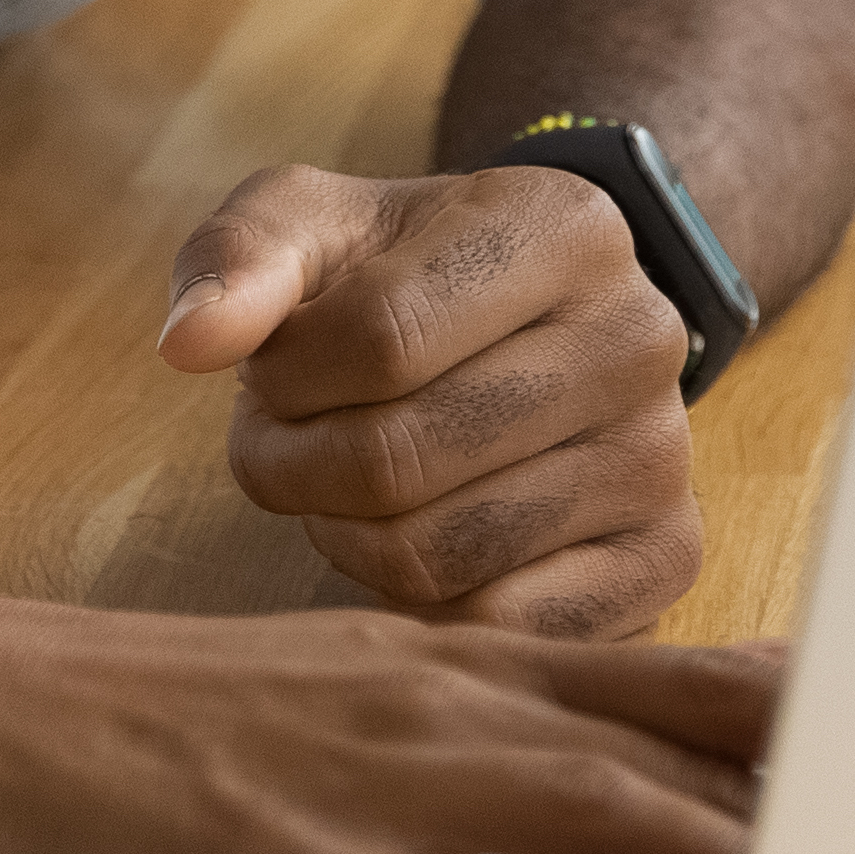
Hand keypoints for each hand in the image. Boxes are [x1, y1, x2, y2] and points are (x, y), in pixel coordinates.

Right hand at [0, 589, 774, 853]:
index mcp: (456, 666)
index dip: (794, 711)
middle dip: (788, 770)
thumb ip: (489, 731)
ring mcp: (361, 772)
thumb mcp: (359, 700)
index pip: (662, 677)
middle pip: (649, 727)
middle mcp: (433, 698)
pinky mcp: (282, 850)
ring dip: (691, 852)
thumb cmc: (178, 727)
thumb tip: (621, 774)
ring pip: (561, 800)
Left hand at [162, 164, 701, 636]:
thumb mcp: (317, 224)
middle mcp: (639, 338)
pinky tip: (408, 537)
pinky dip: (418, 605)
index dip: (283, 376)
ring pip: (435, 558)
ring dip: (341, 536)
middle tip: (285, 438)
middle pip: (398, 461)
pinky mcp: (666, 559)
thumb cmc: (404, 270)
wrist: (531, 316)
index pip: (380, 336)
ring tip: (340, 481)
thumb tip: (188, 342)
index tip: (267, 370)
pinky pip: (496, 628)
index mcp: (564, 226)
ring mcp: (662, 457)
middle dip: (294, 464)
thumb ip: (239, 256)